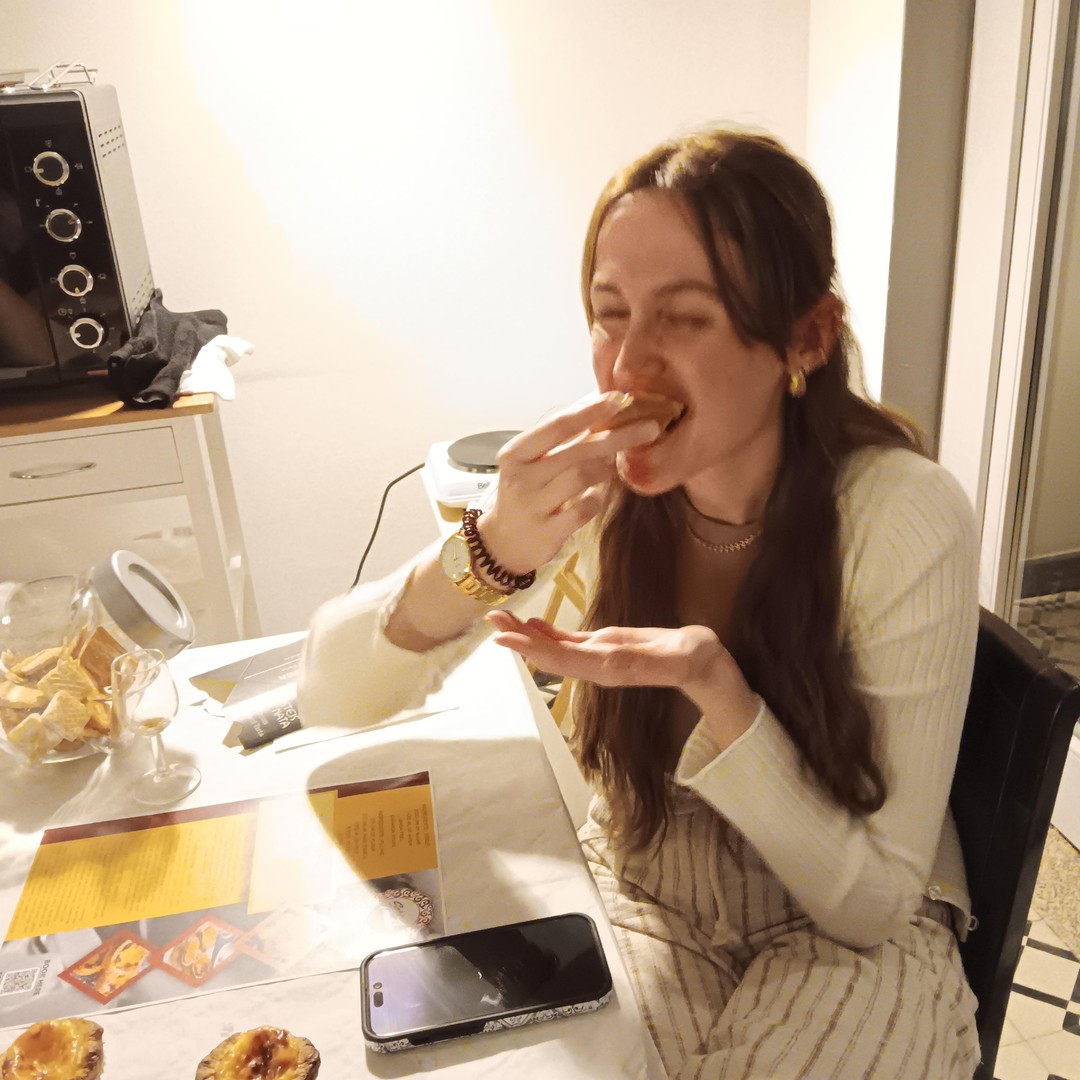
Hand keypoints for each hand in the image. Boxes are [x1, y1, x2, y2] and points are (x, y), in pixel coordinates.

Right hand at [478, 393, 662, 574]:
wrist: (502, 542)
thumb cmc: (526, 491)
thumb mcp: (532, 462)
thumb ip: (562, 439)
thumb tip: (606, 407)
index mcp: (516, 453)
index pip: (558, 425)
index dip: (591, 411)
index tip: (620, 399)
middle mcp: (521, 477)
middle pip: (577, 451)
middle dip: (617, 437)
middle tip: (650, 428)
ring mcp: (532, 506)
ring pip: (582, 478)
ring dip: (607, 468)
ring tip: (619, 463)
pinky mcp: (546, 533)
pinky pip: (584, 509)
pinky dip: (598, 498)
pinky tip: (601, 494)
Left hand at [487, 612, 760, 747]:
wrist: (706, 665)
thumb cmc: (696, 658)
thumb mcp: (680, 655)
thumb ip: (650, 658)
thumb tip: (612, 659)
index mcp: (611, 667)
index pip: (565, 659)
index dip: (533, 650)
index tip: (506, 639)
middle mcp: (598, 666)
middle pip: (551, 655)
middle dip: (520, 640)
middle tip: (491, 621)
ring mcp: (599, 658)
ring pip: (555, 649)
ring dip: (527, 636)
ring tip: (501, 619)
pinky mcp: (605, 648)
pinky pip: (569, 643)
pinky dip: (547, 634)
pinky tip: (531, 624)